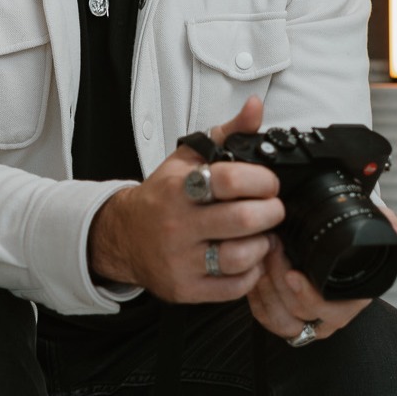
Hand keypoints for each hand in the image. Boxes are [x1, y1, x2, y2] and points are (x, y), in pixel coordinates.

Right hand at [88, 96, 284, 302]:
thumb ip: (227, 133)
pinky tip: (246, 257)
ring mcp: (181, 260)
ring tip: (259, 234)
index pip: (231, 180)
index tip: (269, 183)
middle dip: (271, 212)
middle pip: (242, 220)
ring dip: (262, 244)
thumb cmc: (162, 196)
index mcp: (179, 188)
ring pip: (240, 257)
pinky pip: (233, 287)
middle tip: (272, 208)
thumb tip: (255, 107)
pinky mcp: (186, 288)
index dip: (261, 180)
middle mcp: (177, 224)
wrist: (124, 235)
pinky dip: (250, 272)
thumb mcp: (189, 158)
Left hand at [247, 190, 396, 343]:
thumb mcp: (371, 233)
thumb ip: (385, 226)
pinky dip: (255, 297)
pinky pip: (266, 318)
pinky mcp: (285, 320)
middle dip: (278, 279)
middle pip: (297, 311)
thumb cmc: (351, 244)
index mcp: (351, 300)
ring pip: (279, 319)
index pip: (328, 309)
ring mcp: (306, 322)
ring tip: (259, 258)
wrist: (337, 256)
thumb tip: (394, 227)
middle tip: (270, 249)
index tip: (292, 274)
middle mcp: (329, 317)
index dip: (307, 295)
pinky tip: (253, 272)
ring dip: (264, 288)